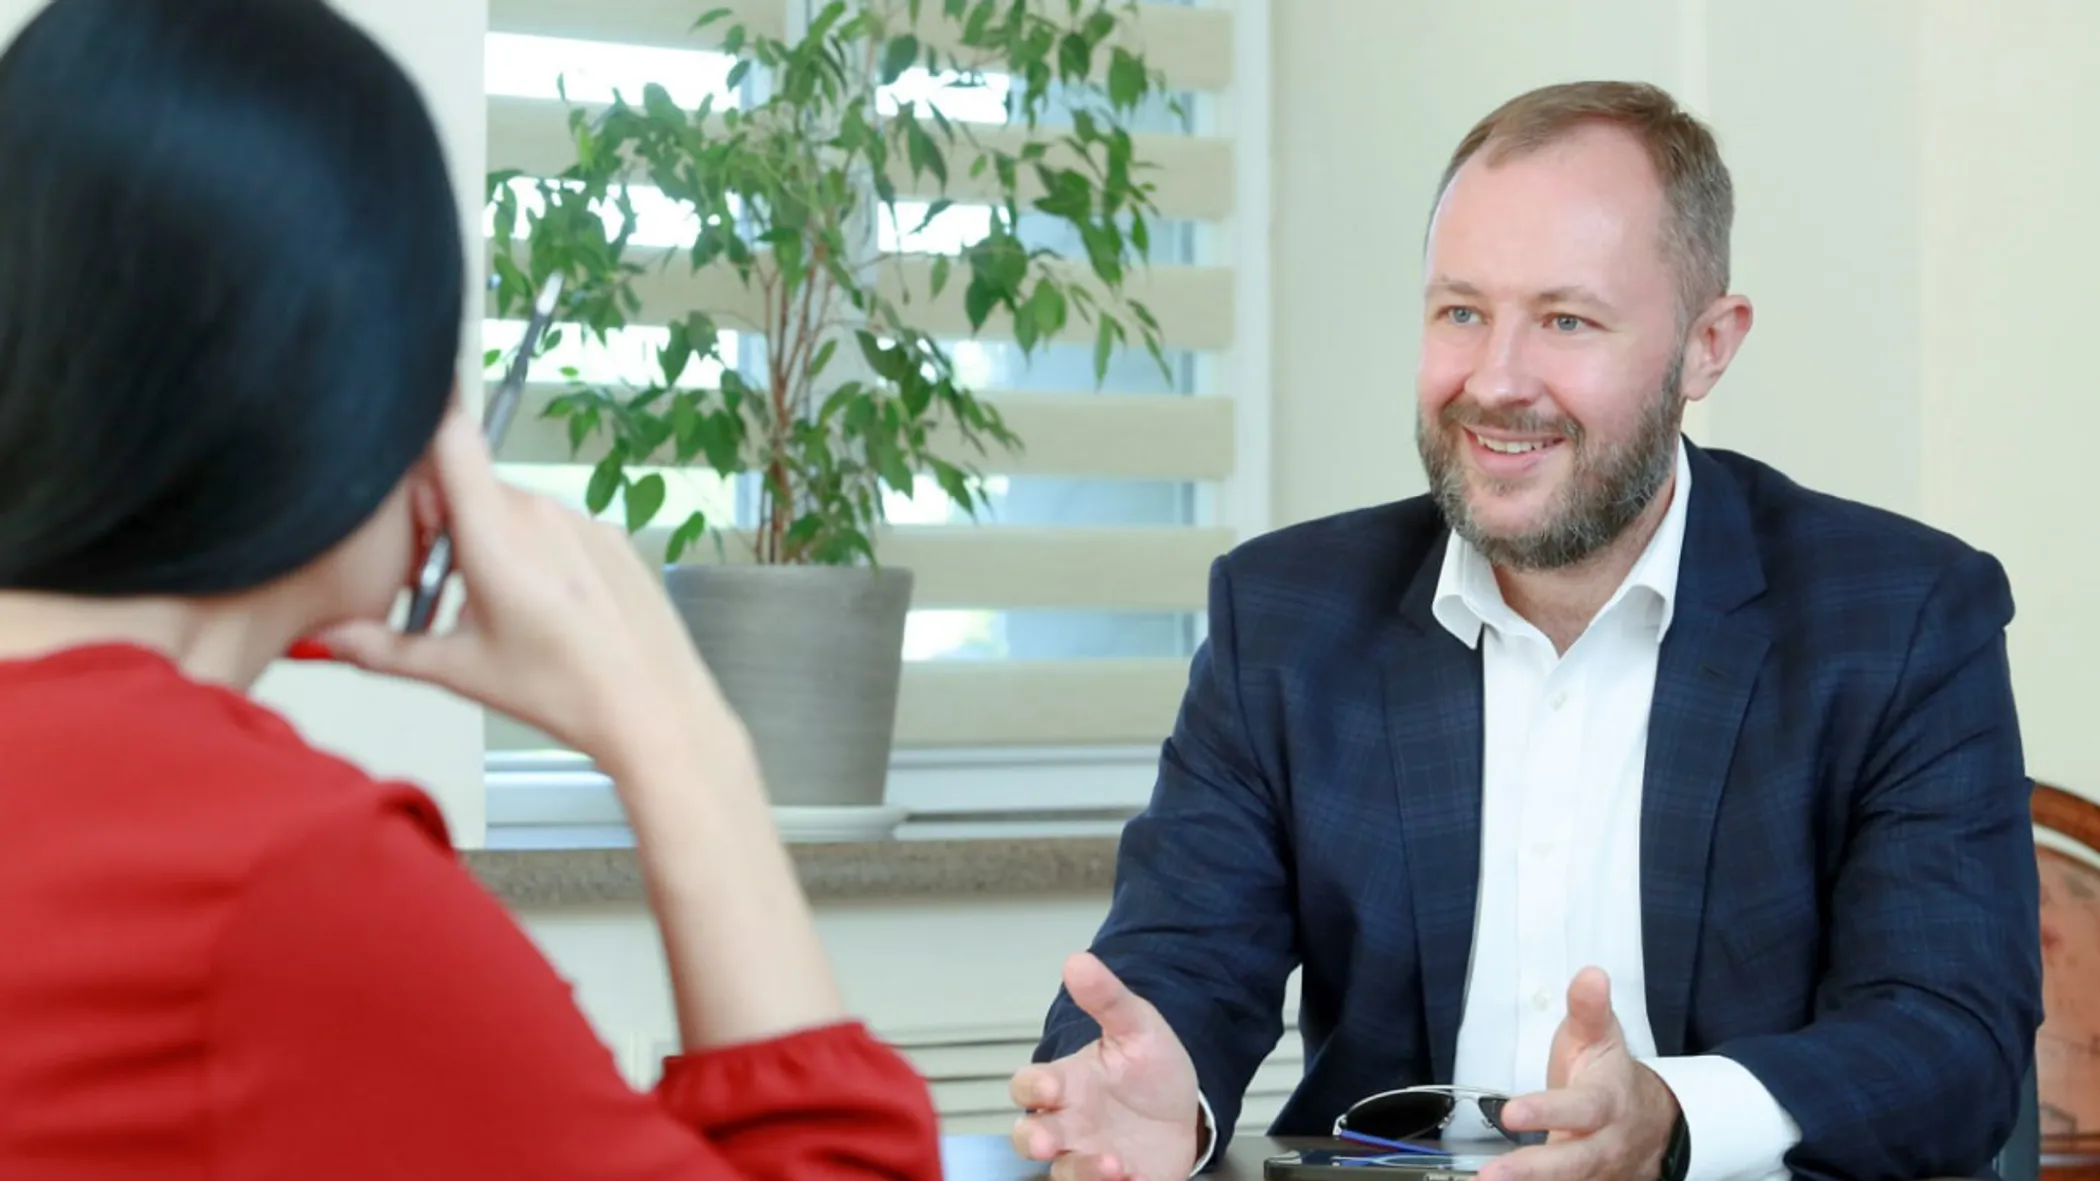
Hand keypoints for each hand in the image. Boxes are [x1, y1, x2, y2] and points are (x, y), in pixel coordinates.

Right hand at [312, 401, 740, 777]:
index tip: (402, 487)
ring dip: (489, 540)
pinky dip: (536, 552)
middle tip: (433, 583)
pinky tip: (540, 605)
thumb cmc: (563, 689)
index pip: (448, 435)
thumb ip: (382, 648)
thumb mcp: (459, 670)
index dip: (417, 444)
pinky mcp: (610, 536)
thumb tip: (326, 638)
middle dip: (442, 521)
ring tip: (491, 605)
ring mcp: (580, 520)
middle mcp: (540, 511)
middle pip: (471, 482)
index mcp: (496, 531)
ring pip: (513, 508)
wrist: (651, 707)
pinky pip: (556, 527)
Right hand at [1009, 952, 1201, 1180]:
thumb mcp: (1137, 1028)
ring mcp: (1090, 1158)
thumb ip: (1107, 998)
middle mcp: (1070, 1125)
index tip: (1049, 1088)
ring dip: (1082, 1172)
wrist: (1187, 1110)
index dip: (1032, 1088)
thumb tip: (1078, 961)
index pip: (1028, 1086)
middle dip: (1034, 1140)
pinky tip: (1134, 1177)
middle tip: (1047, 1142)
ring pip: (1065, 1173)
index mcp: (1067, 1085)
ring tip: (1113, 1165)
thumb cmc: (1148, 1070)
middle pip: (1030, 1137)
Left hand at [1480, 967, 1679, 1180]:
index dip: (1548, 1111)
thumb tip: (1591, 974)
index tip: (1511, 1112)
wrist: (1652, 1124)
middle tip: (1490, 1175)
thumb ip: (1588, 1009)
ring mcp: (1597, 1173)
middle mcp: (1604, 1145)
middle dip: (1531, 1170)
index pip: (1580, 1109)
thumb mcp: (1599, 1037)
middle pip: (1572, 1162)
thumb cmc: (1609, 1076)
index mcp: (1606, 1103)